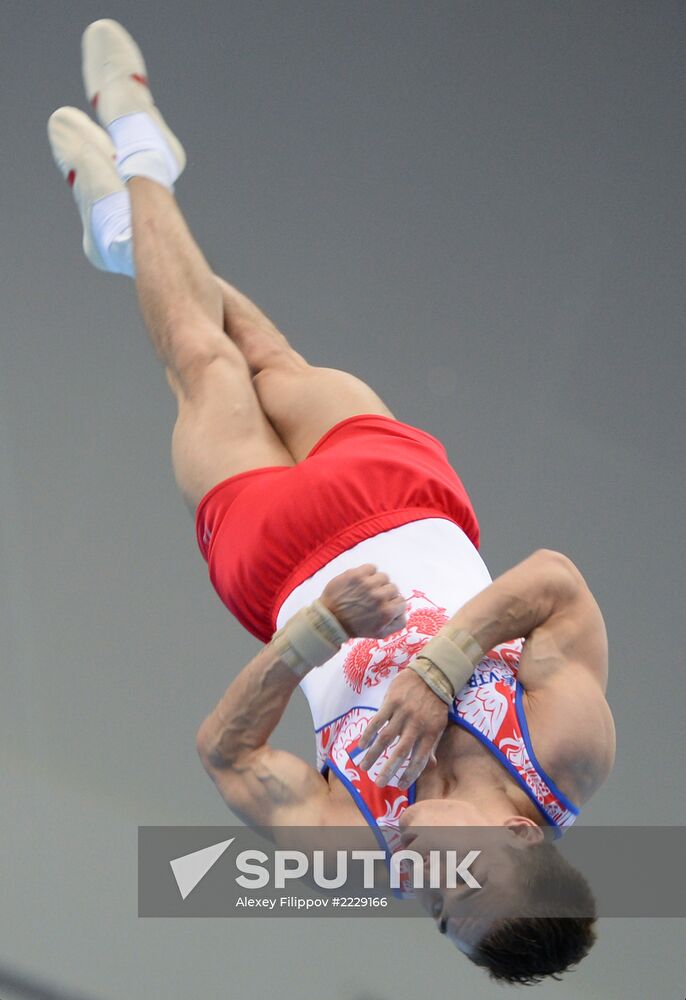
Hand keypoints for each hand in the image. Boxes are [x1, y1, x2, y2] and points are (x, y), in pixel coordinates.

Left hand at [320, 564, 406, 639]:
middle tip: (373, 599)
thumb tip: (403, 611)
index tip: (384, 606)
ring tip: (367, 590)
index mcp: (387, 612)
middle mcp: (380, 597)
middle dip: (385, 594)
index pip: (401, 601)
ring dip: (377, 583)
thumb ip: (398, 624)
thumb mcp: (380, 633)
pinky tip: (362, 581)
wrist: (330, 619)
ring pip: (384, 577)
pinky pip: (372, 567)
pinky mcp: (357, 574)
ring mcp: (368, 584)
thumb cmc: (355, 627)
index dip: (393, 604)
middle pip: (393, 588)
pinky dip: (368, 573)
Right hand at [356, 668, 448, 787]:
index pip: (419, 759)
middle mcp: (416, 725)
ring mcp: (403, 713)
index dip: (410, 774)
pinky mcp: (391, 702)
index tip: (400, 785)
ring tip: (364, 767)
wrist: (432, 674)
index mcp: (430, 733)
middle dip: (388, 769)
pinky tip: (361, 745)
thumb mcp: (439, 724)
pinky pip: (377, 721)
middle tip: (378, 783)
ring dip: (373, 754)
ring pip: (385, 738)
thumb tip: (431, 765)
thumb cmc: (435, 702)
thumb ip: (432, 744)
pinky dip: (368, 734)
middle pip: (400, 752)